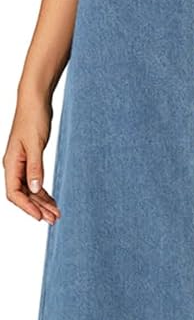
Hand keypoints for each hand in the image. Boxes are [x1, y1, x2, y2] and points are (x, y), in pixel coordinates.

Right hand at [3, 91, 61, 222]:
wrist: (35, 100)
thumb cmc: (33, 117)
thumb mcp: (36, 143)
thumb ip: (35, 167)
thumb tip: (35, 189)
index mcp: (11, 163)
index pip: (14, 193)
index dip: (26, 207)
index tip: (40, 217)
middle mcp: (14, 165)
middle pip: (23, 195)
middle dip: (38, 208)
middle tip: (54, 219)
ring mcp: (22, 163)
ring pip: (30, 190)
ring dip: (42, 202)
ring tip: (56, 214)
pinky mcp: (31, 160)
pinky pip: (35, 182)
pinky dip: (43, 192)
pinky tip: (52, 201)